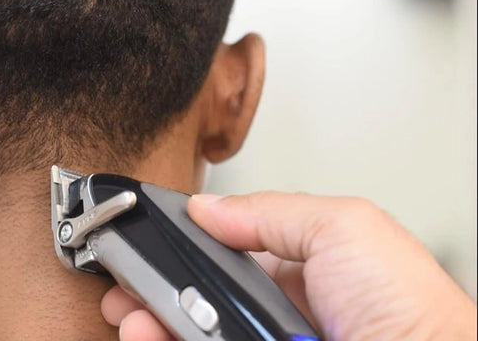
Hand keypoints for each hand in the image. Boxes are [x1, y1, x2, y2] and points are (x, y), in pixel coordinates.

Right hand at [100, 192, 476, 339]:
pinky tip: (148, 336)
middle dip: (152, 292)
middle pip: (196, 304)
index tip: (142, 251)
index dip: (178, 255)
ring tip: (130, 317)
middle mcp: (277, 321)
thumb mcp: (344, 229)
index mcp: (300, 276)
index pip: (222, 261)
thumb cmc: (412, 313)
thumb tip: (206, 207)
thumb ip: (271, 211)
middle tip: (124, 289)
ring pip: (190, 337)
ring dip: (149, 325)